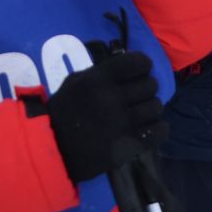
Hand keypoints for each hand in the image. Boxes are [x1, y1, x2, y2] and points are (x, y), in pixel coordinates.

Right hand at [46, 51, 165, 183]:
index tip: (138, 74)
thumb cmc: (64, 112)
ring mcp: (120, 123)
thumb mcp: (75, 82)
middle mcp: (111, 98)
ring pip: (156, 107)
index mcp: (97, 79)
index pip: (139, 62)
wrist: (52, 148)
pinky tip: (148, 128)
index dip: (143, 67)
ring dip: (150, 109)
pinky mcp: (127, 145)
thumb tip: (132, 66)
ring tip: (139, 113)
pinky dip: (158, 128)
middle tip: (136, 97)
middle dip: (145, 89)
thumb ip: (103, 72)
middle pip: (151, 85)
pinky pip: (159, 131)